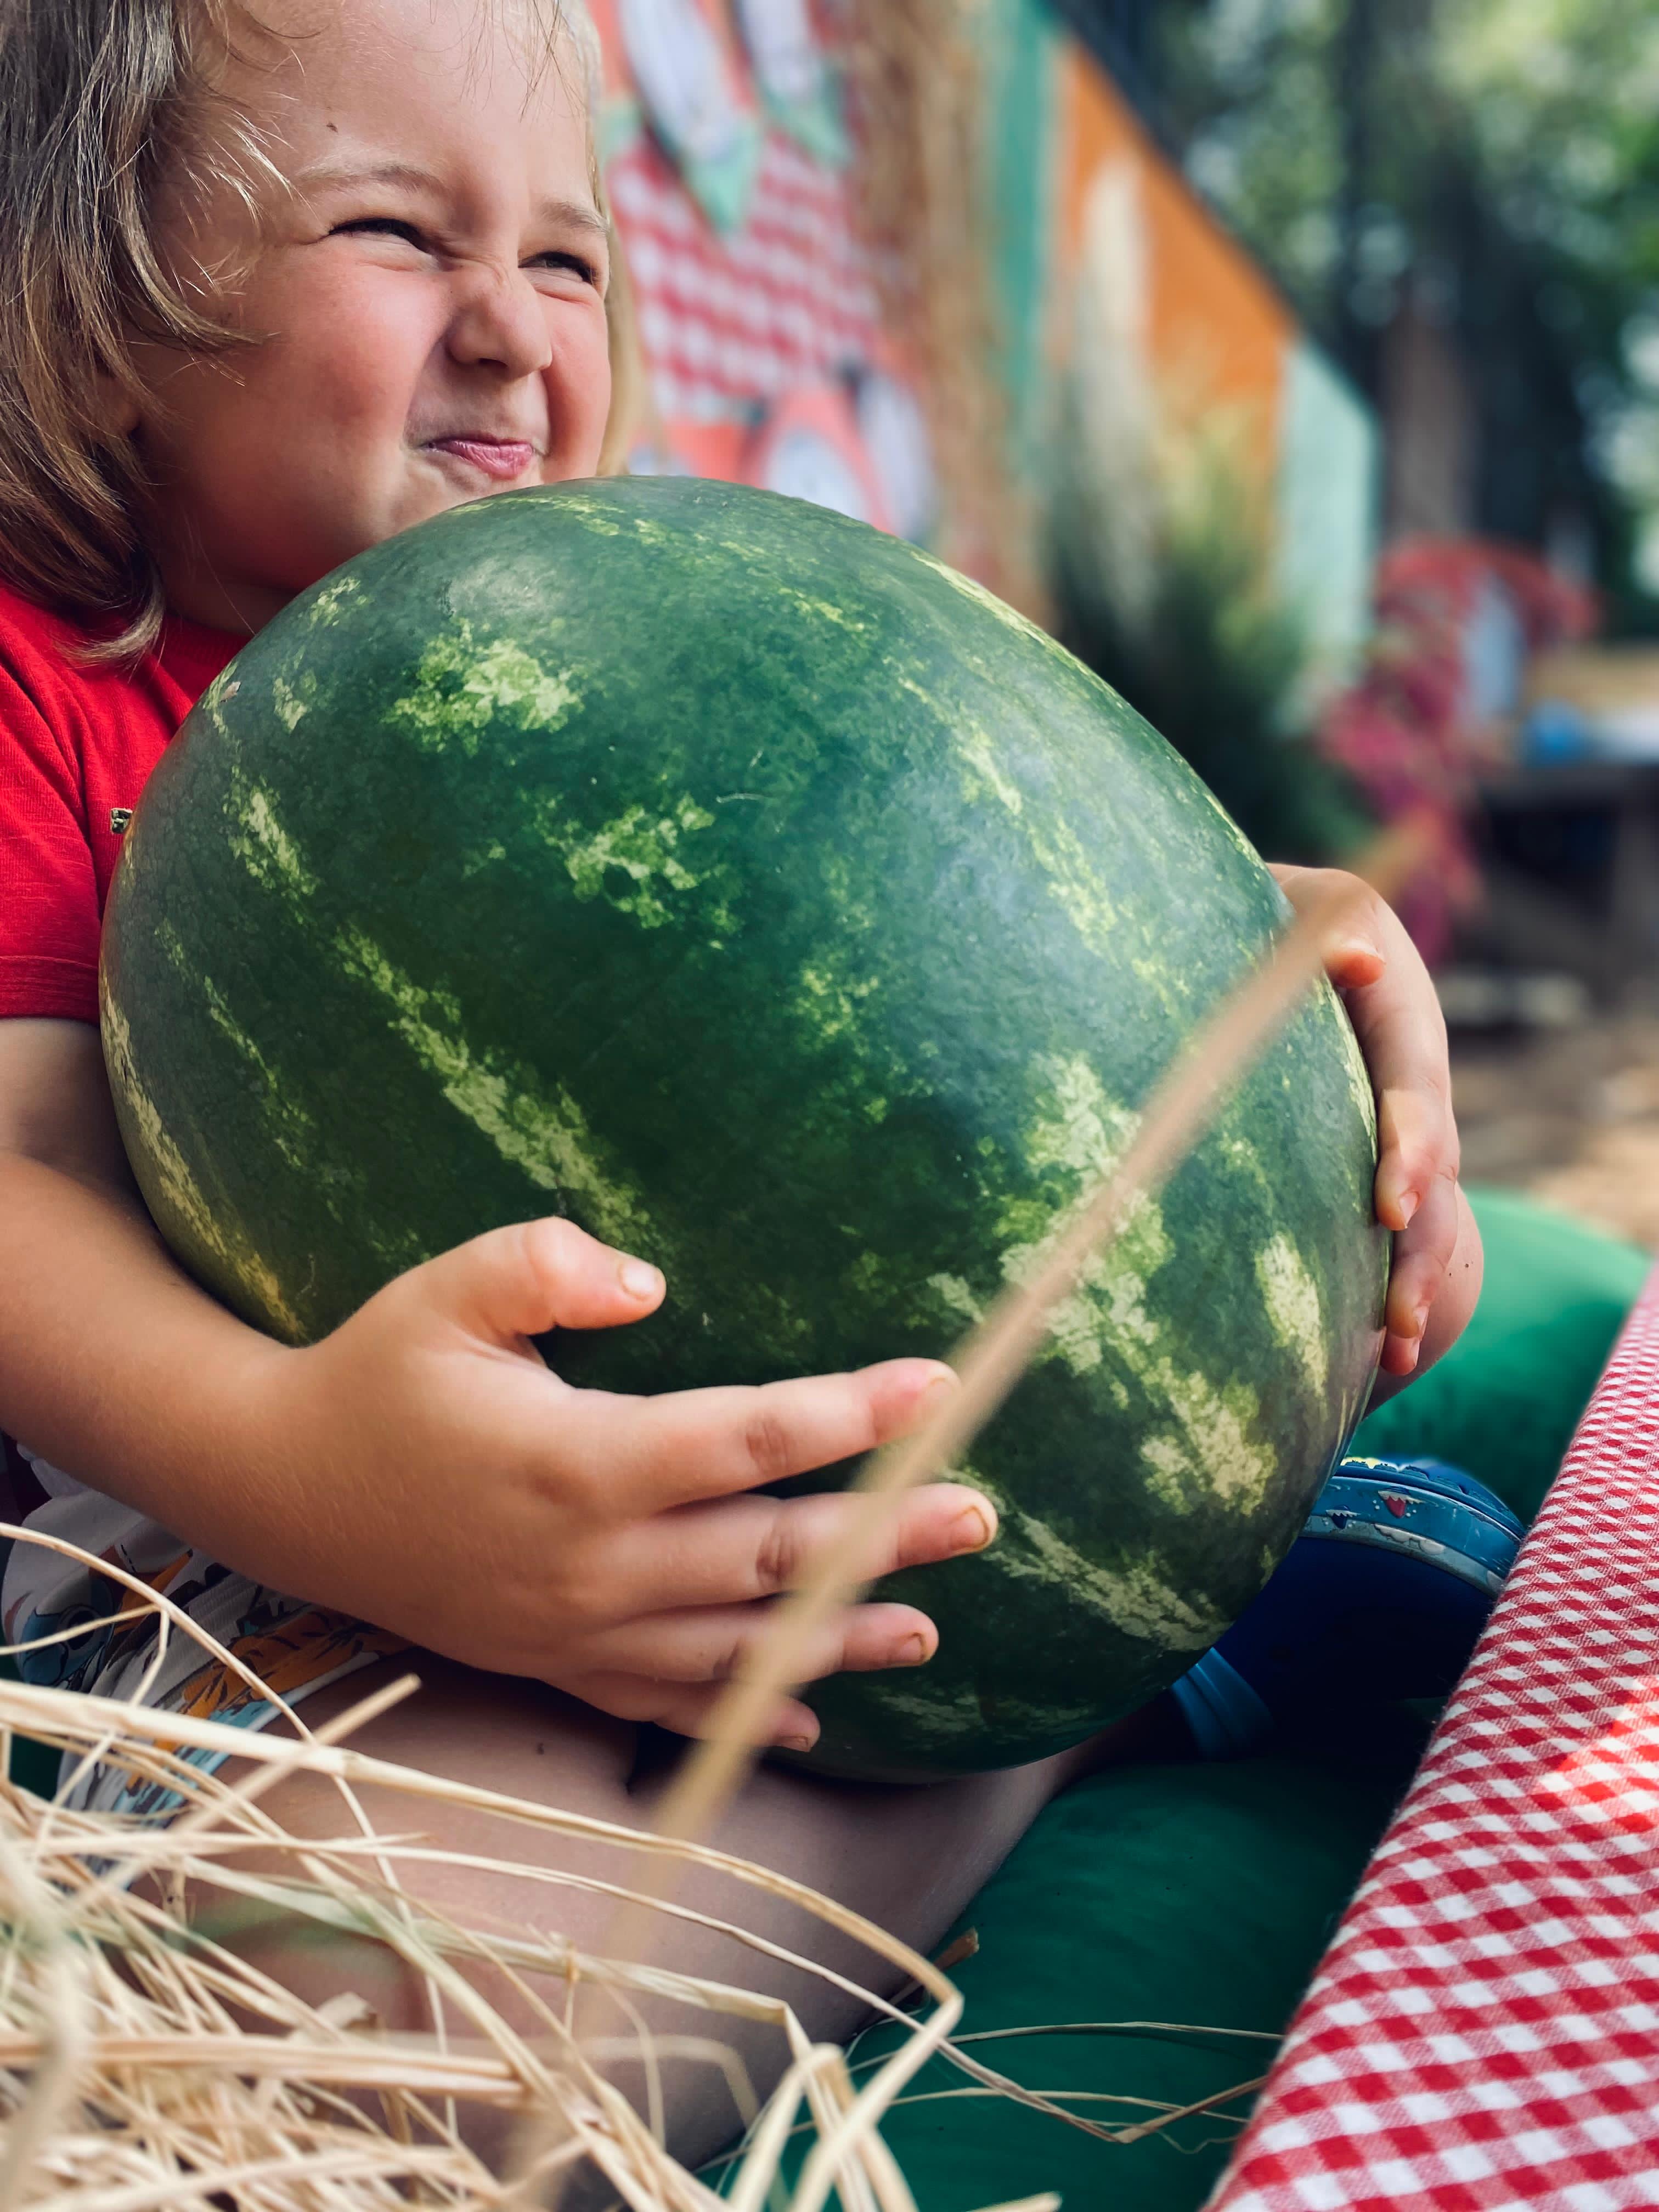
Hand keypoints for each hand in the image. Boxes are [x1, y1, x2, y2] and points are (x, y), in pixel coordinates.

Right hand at [232, 1219, 991, 1750]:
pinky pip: (667, 1702)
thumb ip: (542, 1265)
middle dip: (883, 1535)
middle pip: (769, 1552)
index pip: (744, 1438)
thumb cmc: (375, 1376)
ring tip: (928, 1628)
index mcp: (577, 1461)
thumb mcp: (442, 1291)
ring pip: (736, 1645)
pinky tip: (807, 1719)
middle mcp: (591, 1561)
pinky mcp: (553, 1663)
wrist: (282, 1488)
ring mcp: (574, 1628)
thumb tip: (649, 1279)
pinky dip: (744, 1712)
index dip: (846, 1415)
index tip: (935, 1386)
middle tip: (980, 1516)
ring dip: (837, 1636)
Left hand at [1270, 865, 1480, 1393]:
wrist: (1240, 928)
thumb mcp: (1272, 900)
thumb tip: (1358, 961)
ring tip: (1390, 1348)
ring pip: (1423, 1202)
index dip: (1411, 1140)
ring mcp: (1393, 1108)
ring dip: (1410, 1276)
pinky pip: (1393, 1224)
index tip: (1391, 1203)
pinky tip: (1376, 1357)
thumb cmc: (1240, 907)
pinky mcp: (1367, 1152)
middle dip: (1416, 1231)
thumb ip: (1307, 932)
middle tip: (1394, 1308)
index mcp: (1388, 991)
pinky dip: (1388, 1285)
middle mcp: (1405, 1057)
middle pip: (1429, 1150)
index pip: (1410, 1071)